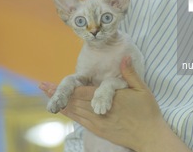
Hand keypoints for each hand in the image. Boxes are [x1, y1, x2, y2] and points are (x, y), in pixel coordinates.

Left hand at [40, 57, 173, 150]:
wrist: (149, 136)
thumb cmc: (147, 112)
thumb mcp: (142, 89)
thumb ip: (130, 73)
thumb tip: (124, 56)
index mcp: (110, 99)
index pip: (83, 92)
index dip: (66, 88)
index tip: (52, 83)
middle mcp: (100, 112)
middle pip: (74, 102)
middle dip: (57, 94)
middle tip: (42, 87)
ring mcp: (98, 123)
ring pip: (75, 112)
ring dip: (61, 103)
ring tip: (48, 97)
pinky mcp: (99, 130)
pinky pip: (80, 121)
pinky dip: (70, 114)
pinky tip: (64, 110)